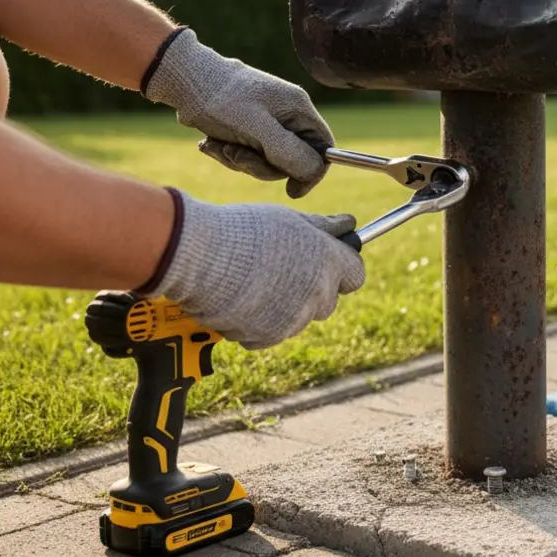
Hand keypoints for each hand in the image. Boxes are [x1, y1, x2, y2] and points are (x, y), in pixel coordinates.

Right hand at [138, 189, 364, 349]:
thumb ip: (323, 227)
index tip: (325, 264)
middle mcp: (318, 294)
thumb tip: (349, 223)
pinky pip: (271, 333)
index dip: (341, 270)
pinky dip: (258, 322)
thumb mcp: (288, 219)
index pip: (356, 275)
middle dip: (311, 290)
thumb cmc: (243, 230)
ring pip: (298, 318)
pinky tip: (240, 299)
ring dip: (284, 307)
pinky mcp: (268, 337)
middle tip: (280, 271)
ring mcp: (294, 319)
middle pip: (328, 301)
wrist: (200, 256)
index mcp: (329, 262)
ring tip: (253, 282)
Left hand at [144, 28, 332, 198]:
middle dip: (262, 165)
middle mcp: (287, 114)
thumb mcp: (257, 129)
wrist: (181, 79)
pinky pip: (249, 154)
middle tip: (235, 155)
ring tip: (217, 144)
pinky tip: (210, 142)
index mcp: (298, 108)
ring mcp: (268, 121)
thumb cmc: (219, 99)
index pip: (323, 148)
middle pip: (292, 159)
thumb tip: (313, 171)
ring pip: (267, 160)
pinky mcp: (248, 127)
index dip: (311, 172)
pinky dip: (229, 153)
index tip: (291, 190)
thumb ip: (289, 151)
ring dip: (240, 160)